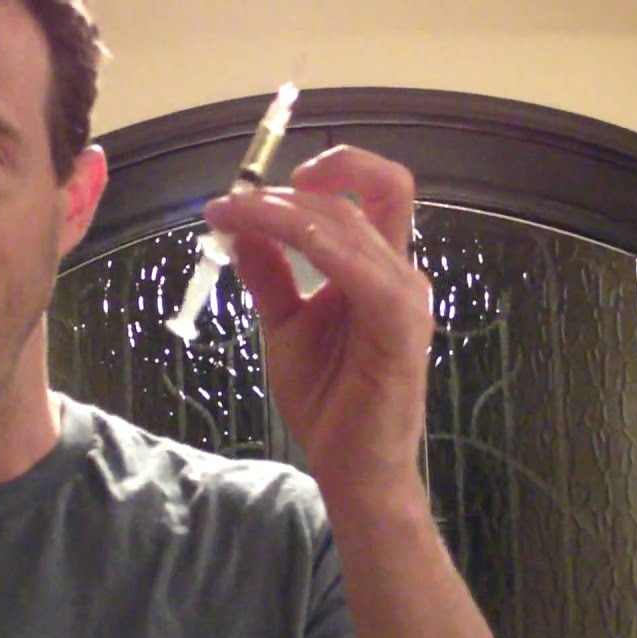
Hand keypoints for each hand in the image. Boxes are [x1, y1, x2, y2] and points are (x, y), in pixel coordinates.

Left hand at [204, 145, 431, 506]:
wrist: (350, 468)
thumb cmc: (329, 400)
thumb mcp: (285, 325)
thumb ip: (270, 275)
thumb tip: (240, 226)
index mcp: (378, 268)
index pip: (373, 191)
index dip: (330, 169)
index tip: (262, 187)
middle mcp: (400, 272)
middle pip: (370, 188)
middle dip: (296, 183)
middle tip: (235, 202)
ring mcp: (405, 297)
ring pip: (352, 221)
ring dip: (286, 209)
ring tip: (231, 216)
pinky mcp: (400, 326)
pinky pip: (361, 268)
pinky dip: (313, 241)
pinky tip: (271, 235)